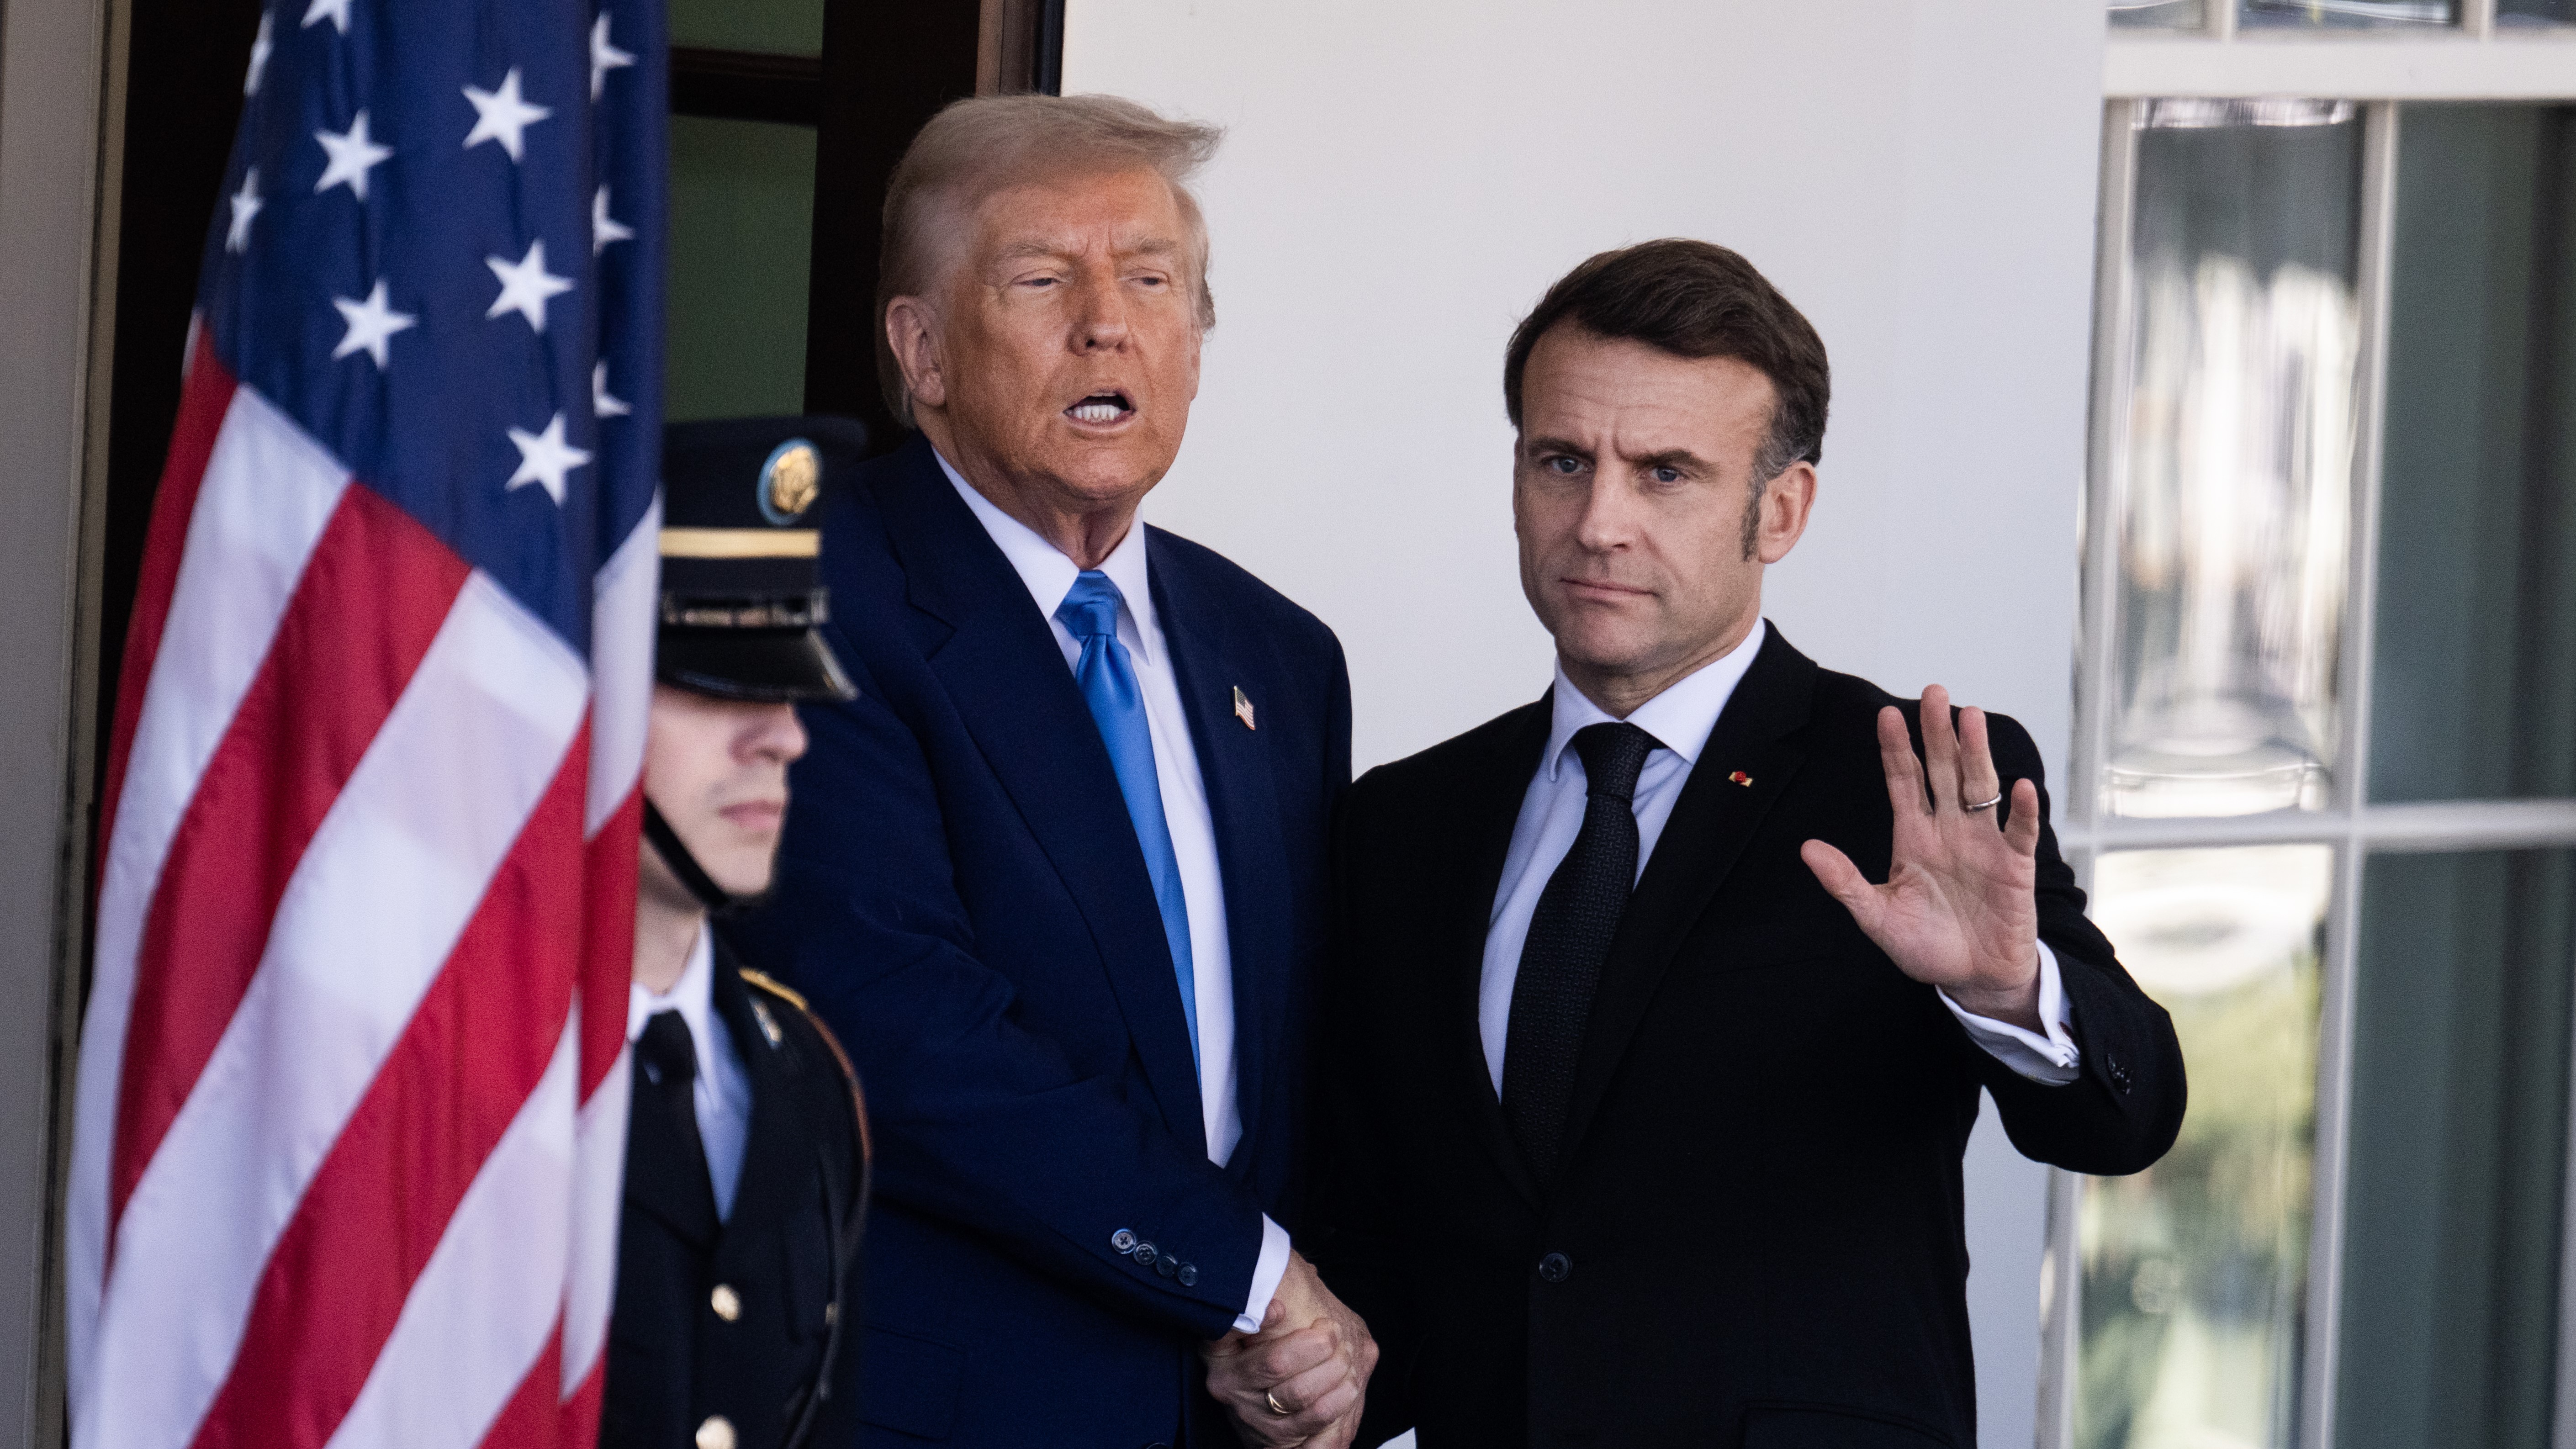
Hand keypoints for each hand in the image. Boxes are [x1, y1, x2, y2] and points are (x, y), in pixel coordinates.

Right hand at [1202, 1251, 1376, 1446]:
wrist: (1265, 1400)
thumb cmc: (1266, 1346)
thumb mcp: (1258, 1319)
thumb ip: (1267, 1299)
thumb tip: (1285, 1295)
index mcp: (1218, 1355)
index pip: (1231, 1333)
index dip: (1260, 1321)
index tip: (1281, 1308)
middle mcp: (1230, 1389)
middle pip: (1277, 1365)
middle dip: (1316, 1344)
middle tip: (1334, 1329)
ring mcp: (1253, 1419)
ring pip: (1301, 1396)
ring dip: (1334, 1371)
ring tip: (1347, 1356)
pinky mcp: (1276, 1441)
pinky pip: (1315, 1424)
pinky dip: (1338, 1404)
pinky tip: (1349, 1385)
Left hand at [1799, 685, 2044, 1029]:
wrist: (1971, 979)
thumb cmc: (1925, 946)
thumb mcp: (1876, 916)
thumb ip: (1845, 883)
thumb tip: (1807, 849)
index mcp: (1914, 835)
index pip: (1903, 781)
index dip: (1896, 749)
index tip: (1886, 714)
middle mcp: (1949, 829)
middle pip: (1943, 770)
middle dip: (1937, 733)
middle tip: (1935, 692)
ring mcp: (1984, 843)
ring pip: (1980, 787)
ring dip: (1977, 753)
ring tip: (1971, 717)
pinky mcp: (2015, 866)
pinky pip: (2020, 832)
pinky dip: (2023, 810)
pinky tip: (2022, 786)